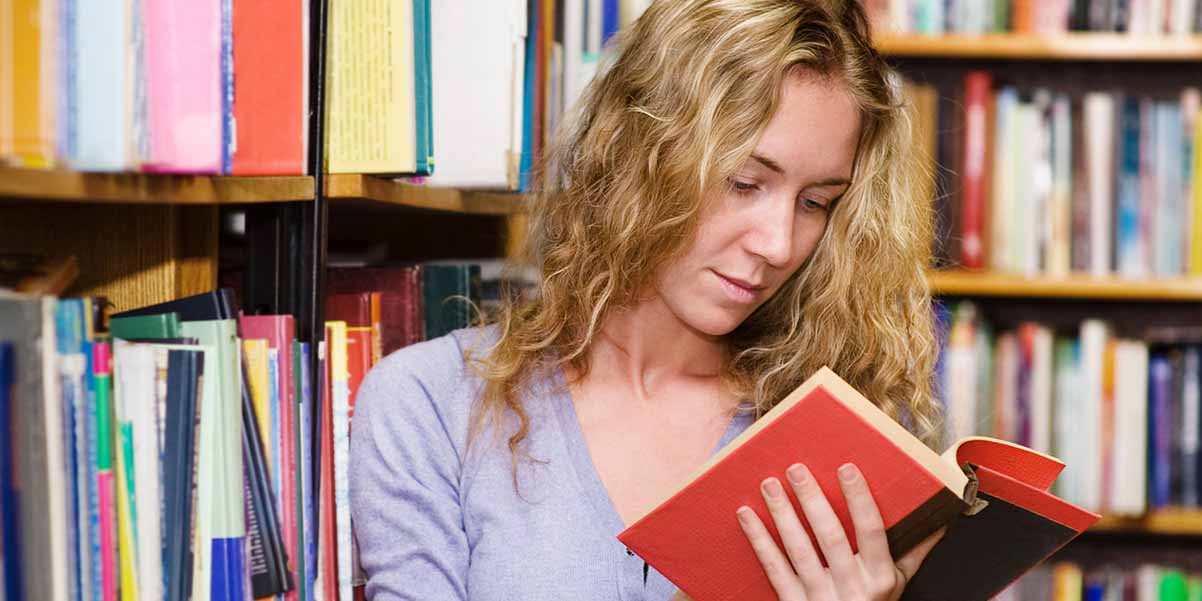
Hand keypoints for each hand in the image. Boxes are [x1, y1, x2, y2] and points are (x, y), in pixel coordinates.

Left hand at [733, 463, 943, 600]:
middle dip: (812, 500)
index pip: (871, 531)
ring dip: (782, 515)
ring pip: (798, 550)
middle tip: (796, 468)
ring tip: (769, 484)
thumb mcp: (900, 585)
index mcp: (880, 577)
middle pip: (829, 536)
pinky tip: (746, 515)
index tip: (846, 467)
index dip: (859, 499)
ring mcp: (820, 598)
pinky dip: (759, 541)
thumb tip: (941, 518)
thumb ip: (915, 551)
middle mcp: (852, 588)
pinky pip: (774, 569)